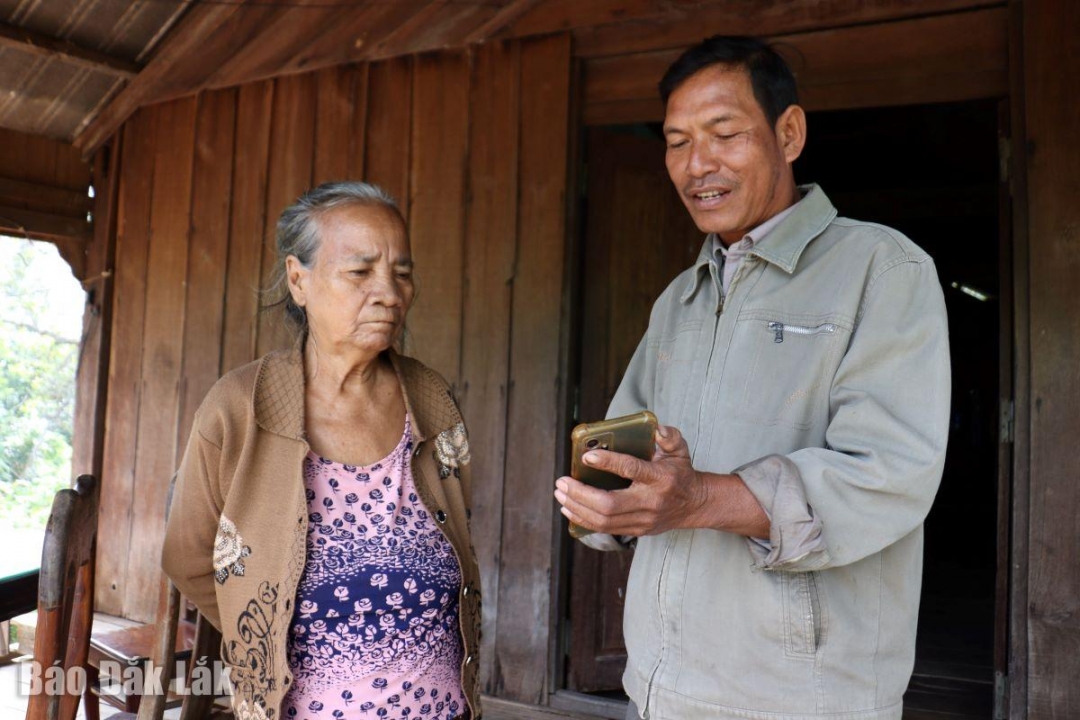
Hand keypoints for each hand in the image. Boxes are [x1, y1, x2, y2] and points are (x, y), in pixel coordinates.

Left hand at [554, 424, 710, 536]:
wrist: (696, 505)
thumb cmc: (681, 473)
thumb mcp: (680, 450)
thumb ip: (669, 437)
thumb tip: (657, 430)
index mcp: (660, 478)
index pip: (632, 470)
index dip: (608, 463)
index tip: (587, 456)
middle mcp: (650, 502)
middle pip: (609, 504)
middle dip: (580, 494)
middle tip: (561, 482)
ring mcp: (643, 520)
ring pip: (604, 520)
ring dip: (577, 507)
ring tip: (560, 493)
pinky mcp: (637, 530)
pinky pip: (605, 529)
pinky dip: (583, 519)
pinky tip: (569, 508)